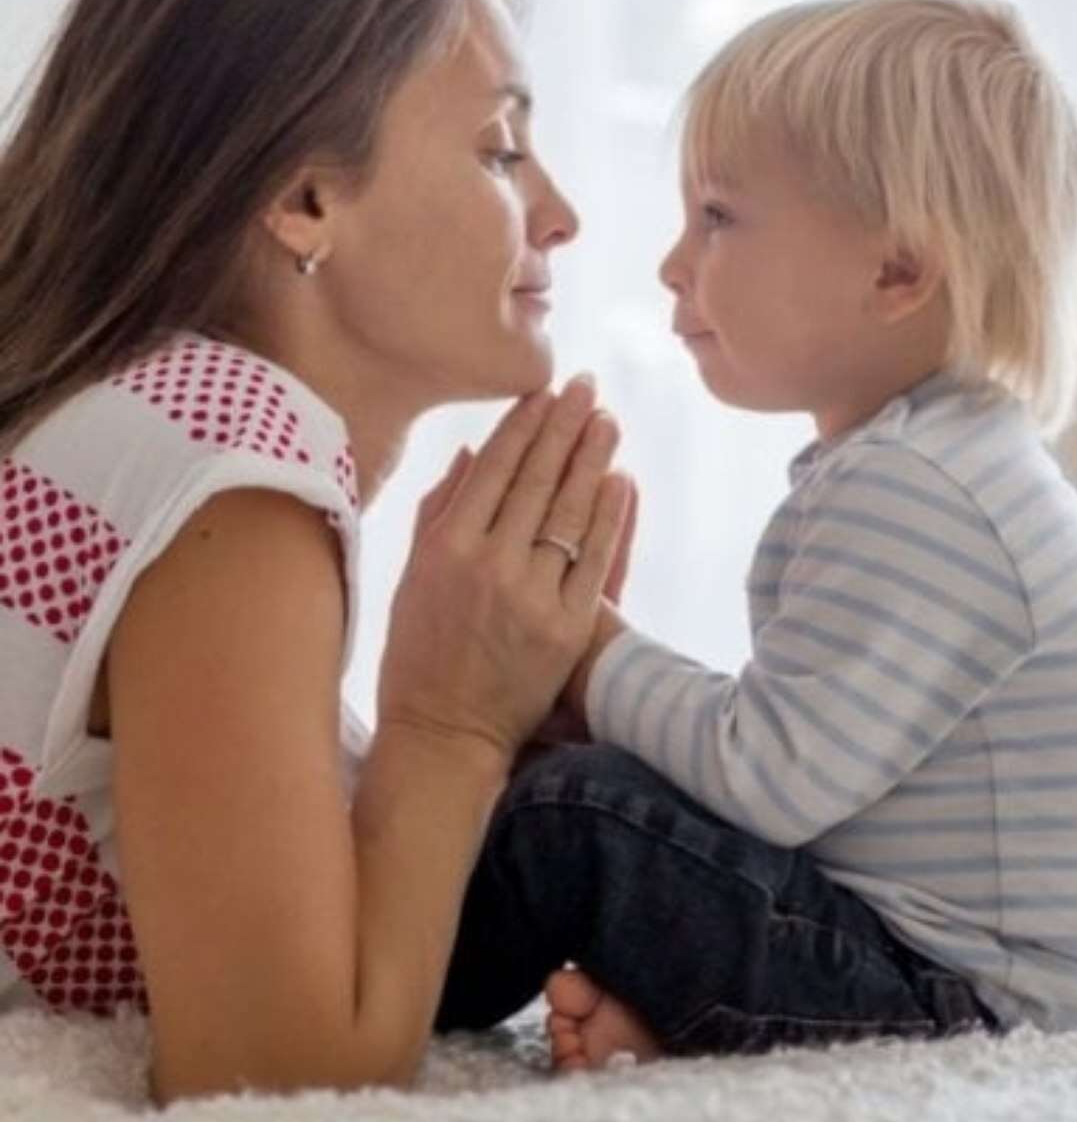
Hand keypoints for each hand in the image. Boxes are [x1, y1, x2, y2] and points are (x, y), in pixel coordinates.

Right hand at [376, 377, 631, 764]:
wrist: (445, 734)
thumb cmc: (417, 656)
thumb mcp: (411, 578)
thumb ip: (438, 512)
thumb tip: (473, 454)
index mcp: (446, 547)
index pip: (494, 469)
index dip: (524, 425)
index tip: (544, 391)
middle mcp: (490, 563)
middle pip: (537, 479)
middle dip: (564, 426)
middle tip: (587, 387)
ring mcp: (532, 595)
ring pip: (570, 511)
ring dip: (592, 459)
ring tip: (608, 421)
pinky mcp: (566, 627)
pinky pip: (596, 559)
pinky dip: (610, 516)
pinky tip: (621, 482)